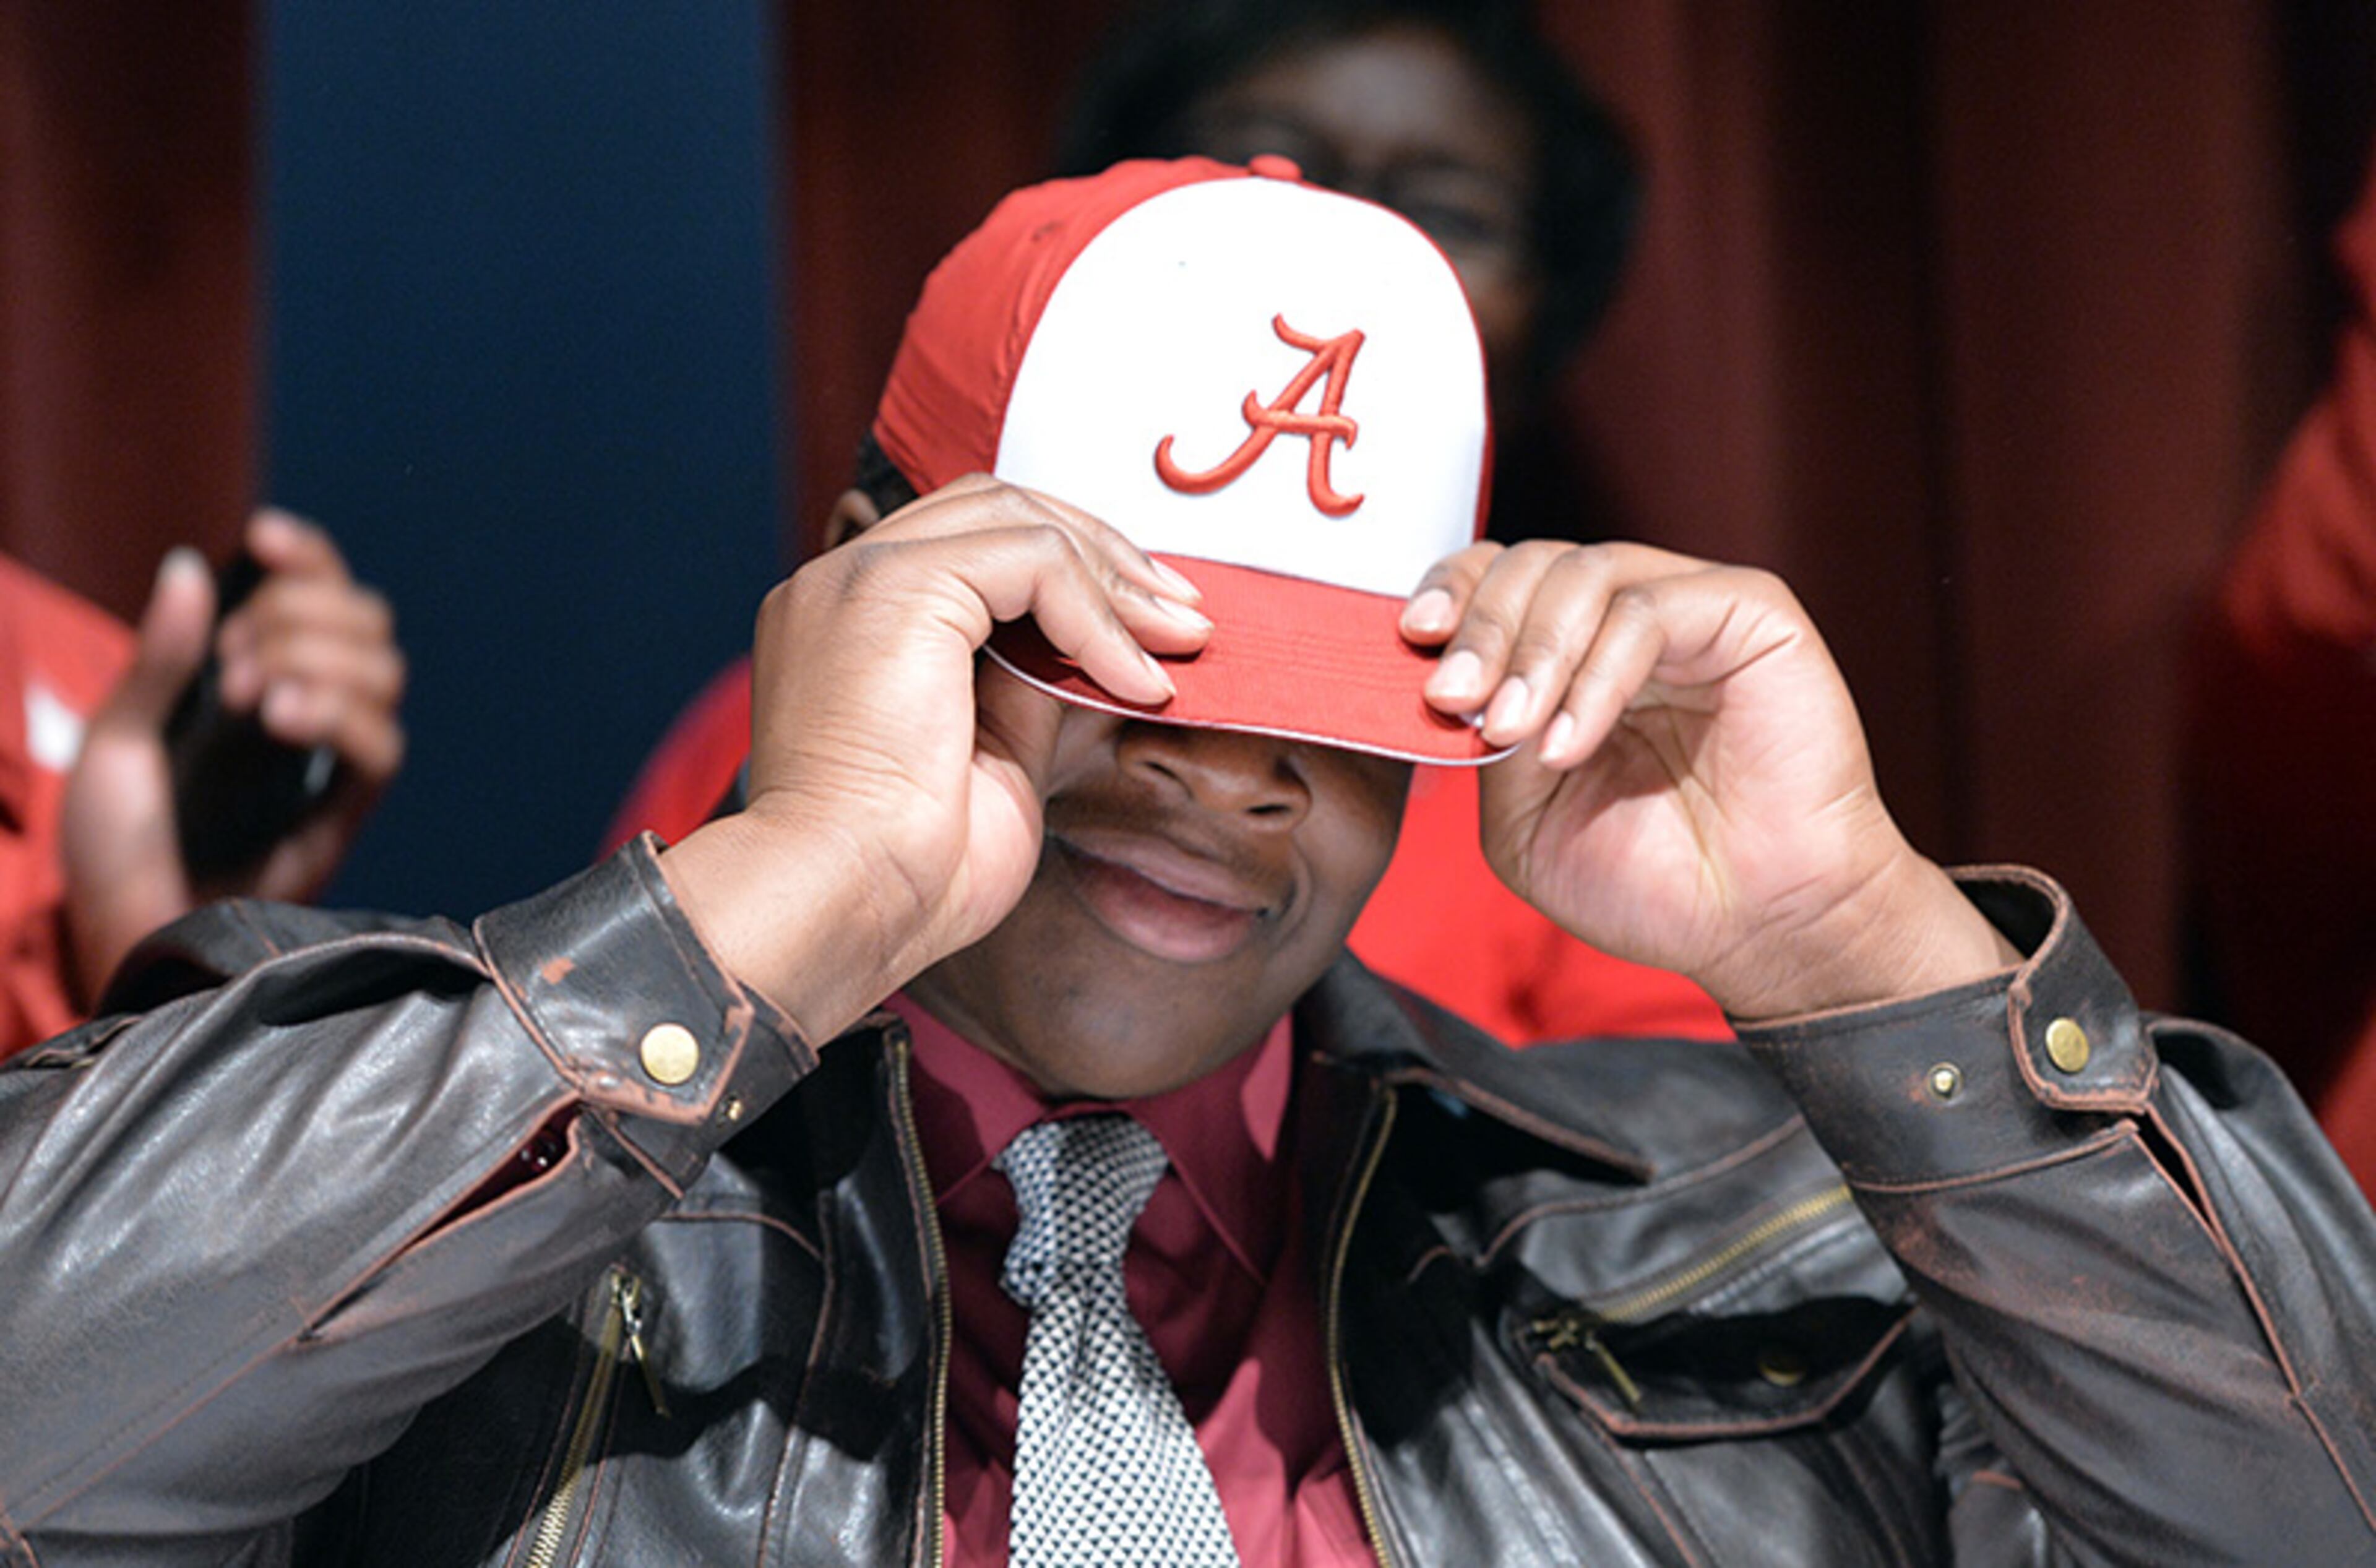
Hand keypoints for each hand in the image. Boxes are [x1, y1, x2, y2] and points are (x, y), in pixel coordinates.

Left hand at [59, 510, 406, 1001]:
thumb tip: (192, 565)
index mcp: (254, 680)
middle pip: (365, 621)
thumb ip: (160, 659)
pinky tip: (282, 719)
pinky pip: (382, 745)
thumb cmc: (114, 850)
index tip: (261, 536)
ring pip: (384, 672)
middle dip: (297, 617)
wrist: (125, 934)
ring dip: (316, 661)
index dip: (306, 556)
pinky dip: (339, 713)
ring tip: (245, 700)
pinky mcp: (346, 813)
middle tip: (227, 668)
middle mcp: (307, 711)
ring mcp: (331, 762)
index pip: (316, 593)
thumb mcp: (114, 741)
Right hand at [658, 475, 1209, 1037]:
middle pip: (994, 507)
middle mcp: (842, 584)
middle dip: (1104, 552)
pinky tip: (1137, 680)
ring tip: (1179, 640)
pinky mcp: (895, 587)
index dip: (1073, 567)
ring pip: (1014, 516)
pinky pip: (1030, 559)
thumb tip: (1120, 648)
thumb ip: (1042, 682)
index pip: (972, 542)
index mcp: (852, 622)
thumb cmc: (912, 868)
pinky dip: (1097, 614)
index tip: (1151, 622)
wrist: (847, 905)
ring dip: (1113, 576)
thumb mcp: (1002, 754)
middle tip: (1184, 618)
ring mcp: (860, 577)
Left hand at [1401, 541, 2015, 1019]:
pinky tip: (1569, 744)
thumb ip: (1480, 743)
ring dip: (1532, 652)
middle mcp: (1630, 619)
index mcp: (1575, 654)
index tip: (1414, 639)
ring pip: (1585, 573)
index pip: (1498, 579)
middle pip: (1531, 564)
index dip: (1453, 594)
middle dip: (1480, 630)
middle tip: (1453, 698)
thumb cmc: (1651, 882)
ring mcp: (1693, 609)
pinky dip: (1597, 674)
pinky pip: (1650, 609)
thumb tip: (1443, 680)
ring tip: (1513, 732)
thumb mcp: (1522, 820)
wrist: (1760, 926)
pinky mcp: (1751, 614)